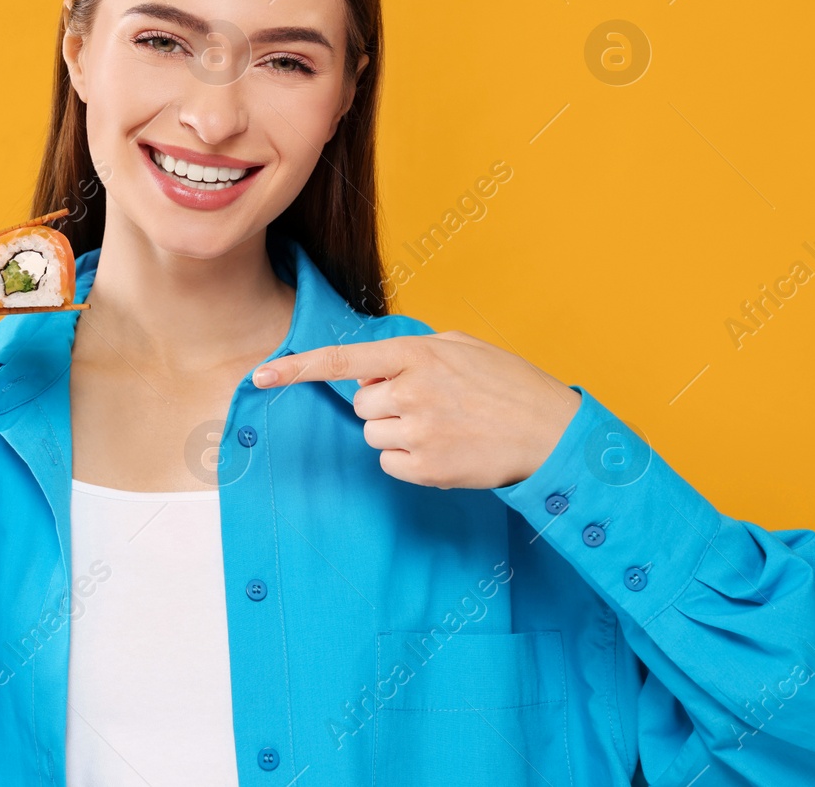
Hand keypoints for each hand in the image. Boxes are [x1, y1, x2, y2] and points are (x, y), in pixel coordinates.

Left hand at [250, 330, 582, 489]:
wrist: (554, 433)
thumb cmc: (508, 386)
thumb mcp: (463, 347)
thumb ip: (414, 350)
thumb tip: (374, 363)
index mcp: (417, 353)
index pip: (343, 360)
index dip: (297, 368)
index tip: (261, 376)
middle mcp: (412, 389)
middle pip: (360, 404)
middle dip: (385, 406)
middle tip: (431, 406)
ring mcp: (418, 430)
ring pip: (372, 435)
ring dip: (397, 434)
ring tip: (444, 428)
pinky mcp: (427, 467)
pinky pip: (389, 464)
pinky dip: (408, 461)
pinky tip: (444, 451)